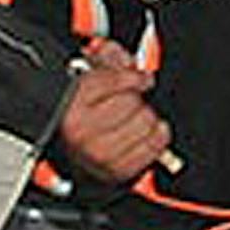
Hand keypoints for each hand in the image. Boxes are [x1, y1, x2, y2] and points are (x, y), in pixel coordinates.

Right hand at [57, 39, 171, 184]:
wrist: (74, 153)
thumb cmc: (85, 113)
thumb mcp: (89, 78)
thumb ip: (108, 59)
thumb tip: (128, 59)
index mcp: (71, 106)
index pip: (114, 81)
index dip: (134, 77)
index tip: (141, 80)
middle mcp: (82, 133)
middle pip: (132, 102)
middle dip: (136, 99)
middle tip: (131, 102)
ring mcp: (99, 155)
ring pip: (146, 124)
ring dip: (148, 118)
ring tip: (137, 119)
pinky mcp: (117, 171)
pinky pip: (153, 148)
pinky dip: (158, 137)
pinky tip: (149, 133)